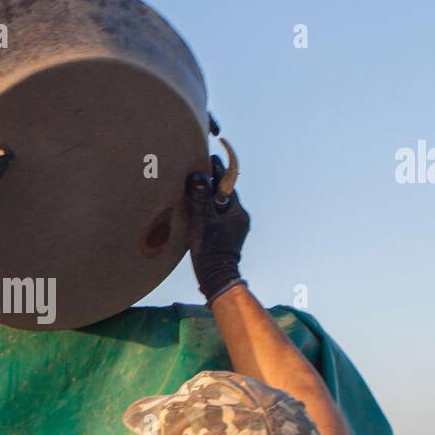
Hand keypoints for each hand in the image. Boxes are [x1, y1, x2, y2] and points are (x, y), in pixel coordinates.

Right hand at [185, 154, 249, 304]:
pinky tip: (196, 210)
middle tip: (200, 169)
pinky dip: (207, 210)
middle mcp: (238, 218)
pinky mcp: (225, 237)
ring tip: (195, 187)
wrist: (216, 278)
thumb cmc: (211, 251)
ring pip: (219, 206)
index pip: (228, 184)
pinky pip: (216, 216)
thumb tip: (198, 176)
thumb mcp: (204, 222)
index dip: (219, 170)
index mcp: (237, 212)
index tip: (212, 155)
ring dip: (208, 197)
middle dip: (212, 183)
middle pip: (223, 194)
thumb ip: (201, 199)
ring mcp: (233, 229)